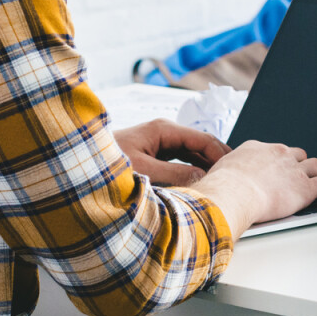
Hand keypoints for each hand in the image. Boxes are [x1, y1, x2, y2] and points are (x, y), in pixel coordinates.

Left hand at [114, 118, 229, 185]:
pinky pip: (180, 163)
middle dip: (217, 161)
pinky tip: (200, 186)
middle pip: (200, 145)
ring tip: (222, 184)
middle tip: (236, 179)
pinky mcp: (153, 156)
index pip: (203, 139)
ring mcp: (158, 144)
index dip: (222, 155)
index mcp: (163, 129)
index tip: (236, 171)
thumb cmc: (105, 166)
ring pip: (191, 155)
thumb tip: (204, 180)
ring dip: (206, 168)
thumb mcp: (144, 171)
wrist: (79, 168)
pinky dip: (192, 173)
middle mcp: (163, 134)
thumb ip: (176, 175)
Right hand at [190, 140, 316, 237]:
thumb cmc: (221, 188)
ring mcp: (294, 170)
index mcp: (258, 148)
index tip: (277, 167)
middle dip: (298, 164)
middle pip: (297, 154)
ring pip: (314, 165)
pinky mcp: (305, 188)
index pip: (274, 151)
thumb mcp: (220, 172)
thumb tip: (217, 183)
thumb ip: (227, 174)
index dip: (278, 161)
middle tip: (297, 174)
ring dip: (316, 173)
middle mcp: (278, 154)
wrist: (233, 194)